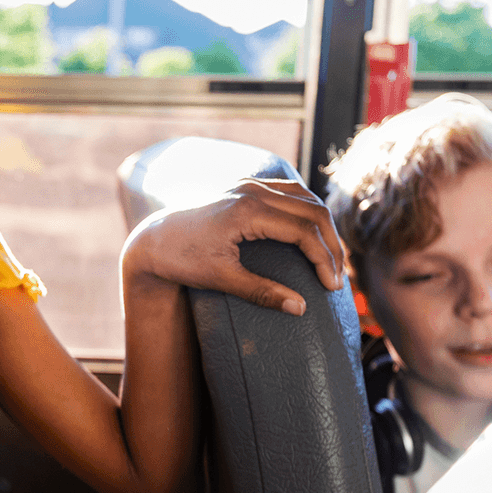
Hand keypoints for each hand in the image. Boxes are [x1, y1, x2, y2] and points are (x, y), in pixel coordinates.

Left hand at [126, 178, 345, 315]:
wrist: (153, 239)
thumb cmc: (181, 260)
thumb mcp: (220, 278)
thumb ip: (261, 292)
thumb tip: (301, 308)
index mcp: (247, 210)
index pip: (304, 230)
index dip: (324, 260)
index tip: (332, 288)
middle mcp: (252, 190)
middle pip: (313, 211)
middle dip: (331, 245)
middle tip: (338, 278)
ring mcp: (250, 184)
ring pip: (306, 197)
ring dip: (323, 226)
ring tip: (332, 260)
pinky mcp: (247, 186)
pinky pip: (290, 191)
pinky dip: (308, 211)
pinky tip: (314, 234)